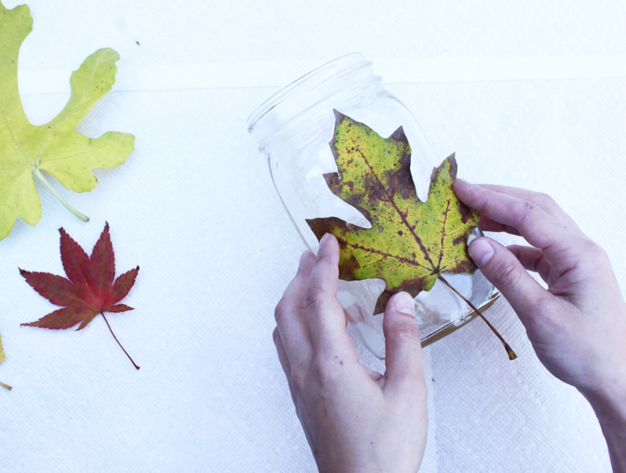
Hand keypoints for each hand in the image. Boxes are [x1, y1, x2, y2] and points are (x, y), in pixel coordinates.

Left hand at [273, 234, 426, 472]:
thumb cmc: (385, 451)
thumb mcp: (408, 392)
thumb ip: (403, 341)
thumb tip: (400, 300)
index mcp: (331, 363)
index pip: (320, 300)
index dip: (323, 265)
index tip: (328, 240)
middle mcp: (306, 370)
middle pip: (288, 308)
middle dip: (300, 276)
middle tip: (315, 254)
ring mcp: (298, 384)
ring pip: (283, 328)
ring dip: (294, 299)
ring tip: (317, 284)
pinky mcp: (300, 397)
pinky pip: (289, 348)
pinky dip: (298, 324)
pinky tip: (323, 329)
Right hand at [454, 180, 625, 470]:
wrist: (616, 379)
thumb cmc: (584, 352)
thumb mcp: (539, 314)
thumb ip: (507, 275)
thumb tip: (476, 244)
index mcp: (578, 255)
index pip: (528, 215)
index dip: (491, 200)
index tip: (461, 190)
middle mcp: (581, 250)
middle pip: (537, 209)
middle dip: (499, 197)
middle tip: (463, 193)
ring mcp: (577, 260)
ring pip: (538, 224)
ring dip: (505, 216)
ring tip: (472, 216)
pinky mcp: (570, 273)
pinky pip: (537, 247)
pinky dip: (511, 242)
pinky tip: (491, 248)